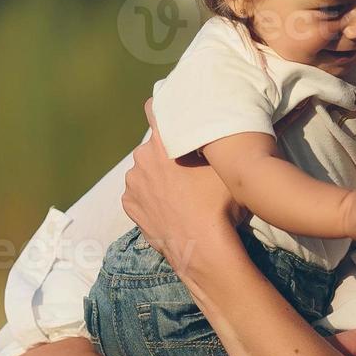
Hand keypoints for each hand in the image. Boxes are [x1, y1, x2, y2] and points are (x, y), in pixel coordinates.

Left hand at [123, 99, 244, 269]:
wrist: (202, 248)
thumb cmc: (219, 205)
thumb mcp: (227, 169)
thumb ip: (219, 146)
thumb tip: (227, 131)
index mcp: (165, 142)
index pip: (154, 109)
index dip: (162, 107)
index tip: (169, 111)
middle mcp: (142, 158)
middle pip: (153, 147)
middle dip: (166, 154)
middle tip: (186, 170)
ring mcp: (133, 183)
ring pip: (144, 171)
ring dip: (156, 177)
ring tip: (178, 194)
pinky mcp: (129, 204)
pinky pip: (138, 193)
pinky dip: (149, 197)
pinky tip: (168, 207)